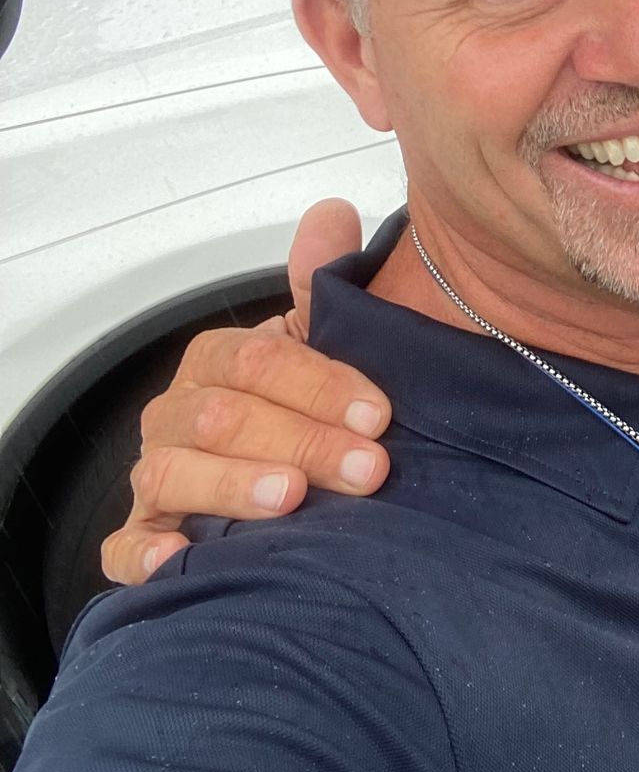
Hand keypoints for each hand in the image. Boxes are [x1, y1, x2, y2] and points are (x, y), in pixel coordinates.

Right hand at [100, 201, 389, 586]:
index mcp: (218, 364)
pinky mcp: (144, 538)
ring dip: (234, 485)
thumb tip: (330, 213)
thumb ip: (322, 284)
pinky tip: (179, 558)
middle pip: (222, 417)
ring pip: (173, 473)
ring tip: (292, 500)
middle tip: (368, 467)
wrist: (297, 486)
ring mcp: (157, 477)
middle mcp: (178, 416)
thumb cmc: (309, 413)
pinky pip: (125, 548)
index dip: (320, 385)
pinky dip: (144, 554)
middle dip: (301, 440)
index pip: (258, 360)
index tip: (380, 413)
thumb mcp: (323, 347)